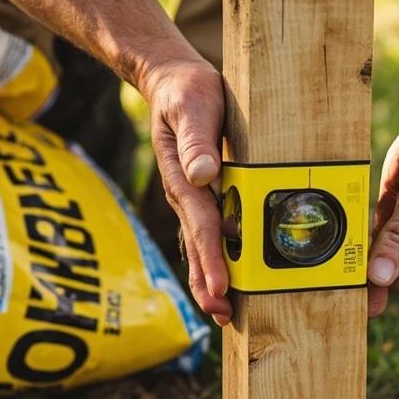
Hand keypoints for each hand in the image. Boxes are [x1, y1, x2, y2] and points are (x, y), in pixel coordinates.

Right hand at [142, 59, 231, 324]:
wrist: (172, 82)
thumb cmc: (187, 92)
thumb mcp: (192, 105)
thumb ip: (197, 139)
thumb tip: (205, 175)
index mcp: (184, 178)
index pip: (201, 226)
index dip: (212, 260)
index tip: (220, 289)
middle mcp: (186, 195)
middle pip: (197, 247)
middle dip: (207, 283)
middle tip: (222, 316)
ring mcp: (192, 199)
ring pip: (200, 247)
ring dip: (209, 279)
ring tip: (224, 313)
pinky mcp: (202, 197)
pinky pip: (208, 235)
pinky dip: (216, 261)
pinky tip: (227, 282)